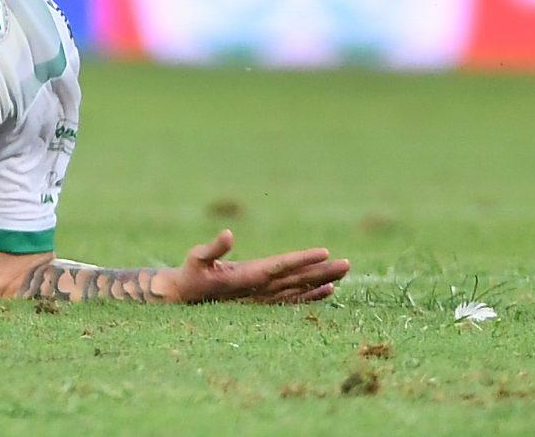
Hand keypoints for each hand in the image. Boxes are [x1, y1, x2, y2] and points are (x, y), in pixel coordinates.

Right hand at [163, 230, 347, 303]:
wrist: (186, 298)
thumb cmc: (191, 274)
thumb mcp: (196, 257)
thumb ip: (213, 248)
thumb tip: (228, 234)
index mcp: (248, 276)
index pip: (281, 266)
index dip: (303, 259)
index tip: (325, 252)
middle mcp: (261, 288)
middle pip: (298, 278)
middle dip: (323, 270)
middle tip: (348, 263)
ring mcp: (264, 296)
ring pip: (300, 288)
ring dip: (322, 280)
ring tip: (345, 272)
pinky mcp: (264, 300)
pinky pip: (294, 299)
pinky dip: (312, 294)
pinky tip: (328, 290)